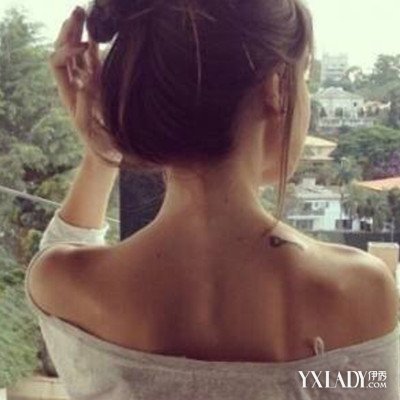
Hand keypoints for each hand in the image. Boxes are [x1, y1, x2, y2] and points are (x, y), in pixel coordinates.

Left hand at [49, 7, 121, 165]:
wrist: (107, 155)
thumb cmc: (98, 145)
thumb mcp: (89, 126)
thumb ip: (86, 103)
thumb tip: (86, 79)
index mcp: (67, 93)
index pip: (58, 62)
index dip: (68, 49)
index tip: (85, 45)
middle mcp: (74, 86)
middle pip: (64, 52)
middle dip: (69, 31)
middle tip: (78, 11)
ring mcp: (87, 86)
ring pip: (77, 55)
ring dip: (78, 35)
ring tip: (83, 15)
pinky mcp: (99, 89)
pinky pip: (93, 65)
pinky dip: (93, 50)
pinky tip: (95, 38)